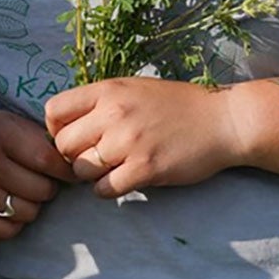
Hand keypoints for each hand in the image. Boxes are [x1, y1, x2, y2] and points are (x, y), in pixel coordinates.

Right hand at [0, 110, 75, 238]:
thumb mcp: (16, 126)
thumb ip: (45, 142)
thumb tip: (78, 167)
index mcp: (0, 135)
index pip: (49, 162)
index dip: (66, 170)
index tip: (70, 172)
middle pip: (42, 191)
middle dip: (48, 186)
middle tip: (38, 179)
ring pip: (28, 213)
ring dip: (32, 204)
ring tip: (21, 190)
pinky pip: (8, 231)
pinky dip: (14, 222)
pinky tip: (7, 204)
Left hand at [44, 78, 243, 198]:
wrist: (224, 120)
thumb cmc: (178, 105)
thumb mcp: (134, 88)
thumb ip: (101, 102)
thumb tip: (68, 124)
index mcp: (108, 90)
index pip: (54, 110)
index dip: (56, 130)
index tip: (73, 138)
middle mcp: (114, 113)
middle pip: (63, 145)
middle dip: (73, 156)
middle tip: (92, 159)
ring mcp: (129, 142)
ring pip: (81, 169)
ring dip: (91, 175)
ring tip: (111, 169)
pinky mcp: (145, 169)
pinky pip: (104, 189)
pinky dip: (108, 190)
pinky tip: (123, 180)